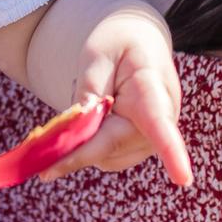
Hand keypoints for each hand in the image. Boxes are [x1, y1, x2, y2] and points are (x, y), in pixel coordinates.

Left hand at [53, 9, 191, 189]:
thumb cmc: (118, 44)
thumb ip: (88, 92)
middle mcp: (162, 120)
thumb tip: (78, 134)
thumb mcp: (97, 56)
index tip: (183, 178)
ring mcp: (153, 138)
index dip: (172, 153)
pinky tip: (92, 121)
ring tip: (87, 105)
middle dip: (76, 147)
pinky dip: (88, 146)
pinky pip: (105, 157)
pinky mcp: (140, 148)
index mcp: (153, 89)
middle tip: (38, 148)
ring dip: (82, 144)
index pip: (161, 124)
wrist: (138, 43)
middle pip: (111, 147)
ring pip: (104, 157)